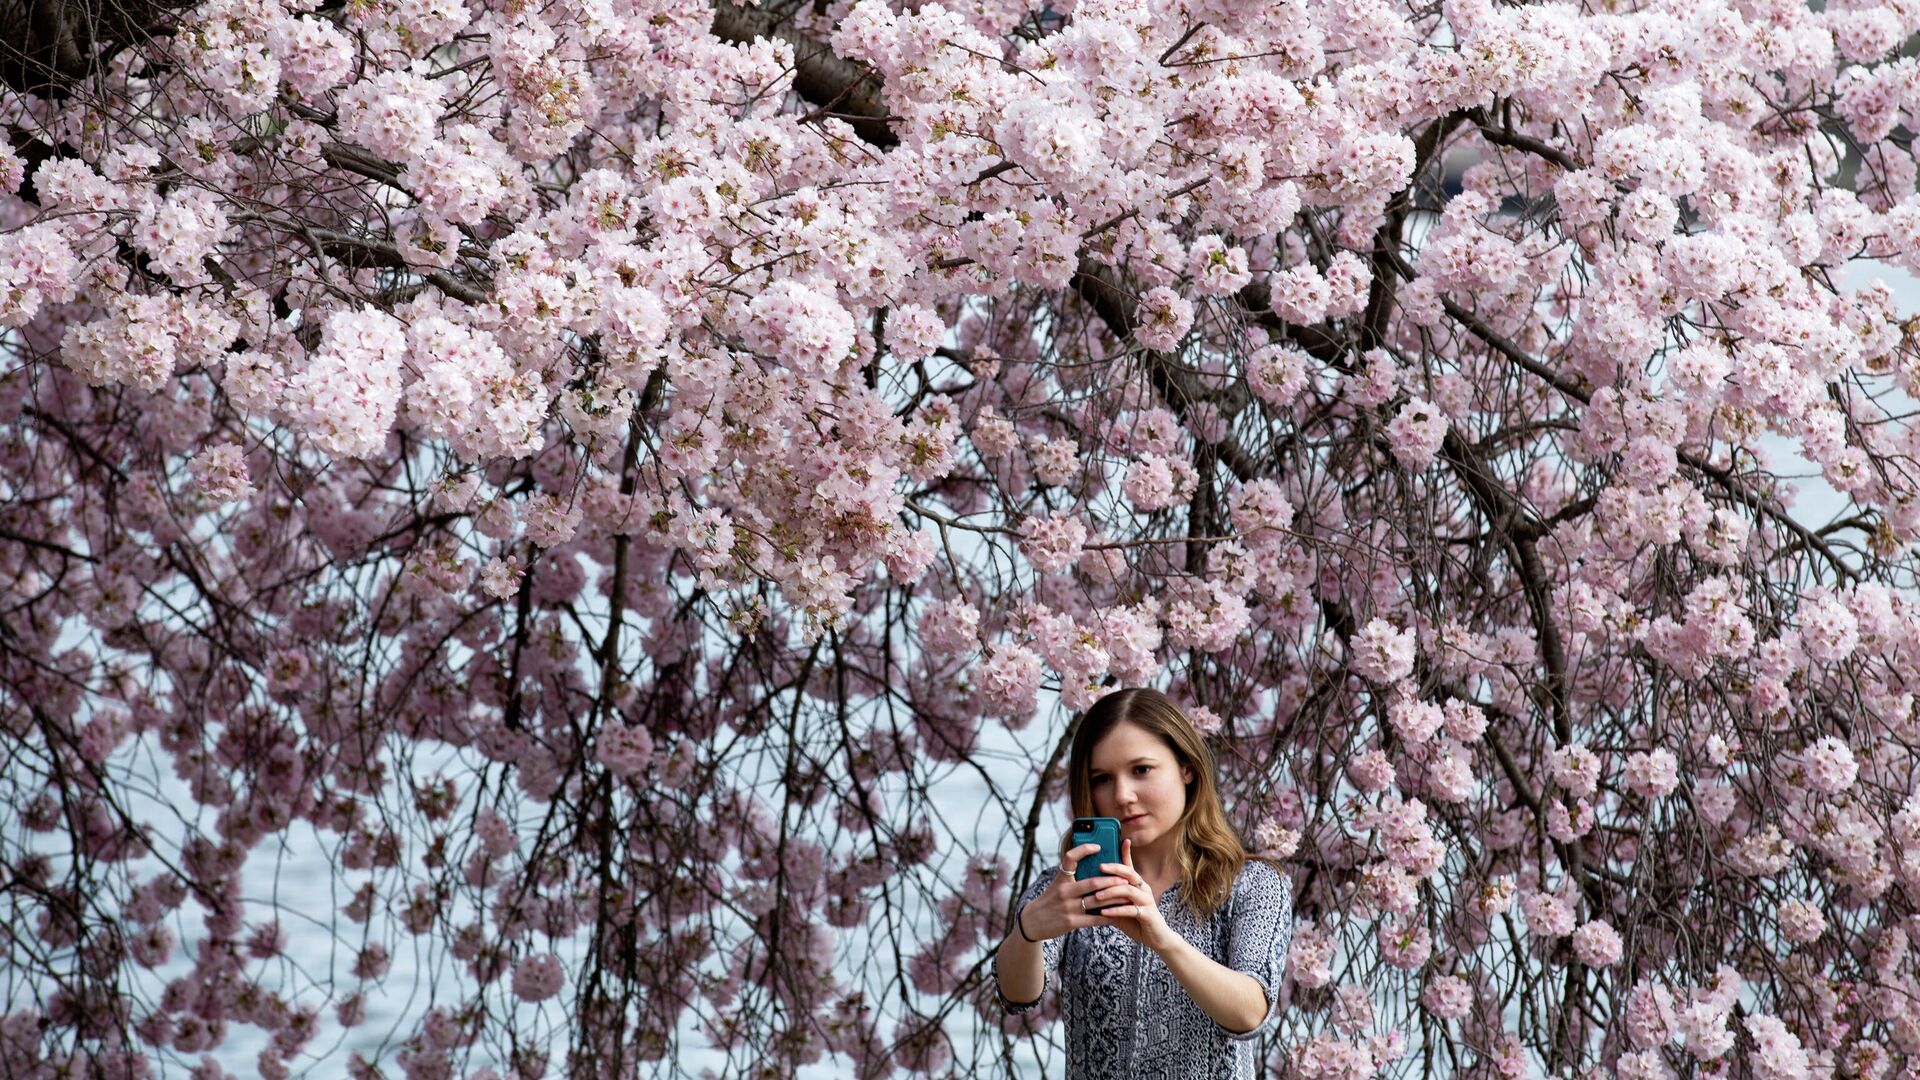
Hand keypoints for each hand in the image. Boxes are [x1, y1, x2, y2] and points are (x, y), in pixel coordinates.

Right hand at [1018, 842, 1128, 941]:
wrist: (1032, 922)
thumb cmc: (1049, 900)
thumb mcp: (1056, 885)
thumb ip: (1072, 878)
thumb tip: (1095, 869)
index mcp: (1061, 878)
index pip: (1070, 857)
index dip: (1084, 849)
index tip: (1098, 846)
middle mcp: (1064, 891)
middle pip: (1092, 882)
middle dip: (1111, 880)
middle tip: (1125, 878)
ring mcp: (1068, 907)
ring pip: (1097, 901)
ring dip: (1114, 898)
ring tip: (1127, 895)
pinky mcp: (1071, 922)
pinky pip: (1094, 919)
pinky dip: (1107, 916)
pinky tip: (1117, 914)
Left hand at [1085, 838, 1177, 952]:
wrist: (1156, 937)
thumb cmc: (1136, 920)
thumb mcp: (1120, 906)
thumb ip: (1108, 898)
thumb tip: (1087, 892)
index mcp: (1137, 884)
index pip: (1130, 866)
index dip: (1126, 852)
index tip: (1122, 840)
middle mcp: (1143, 889)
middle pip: (1129, 873)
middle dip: (1115, 868)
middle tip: (1100, 866)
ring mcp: (1146, 901)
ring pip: (1128, 891)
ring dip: (1111, 892)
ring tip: (1097, 895)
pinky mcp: (1147, 914)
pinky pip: (1130, 910)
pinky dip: (1116, 910)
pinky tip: (1104, 912)